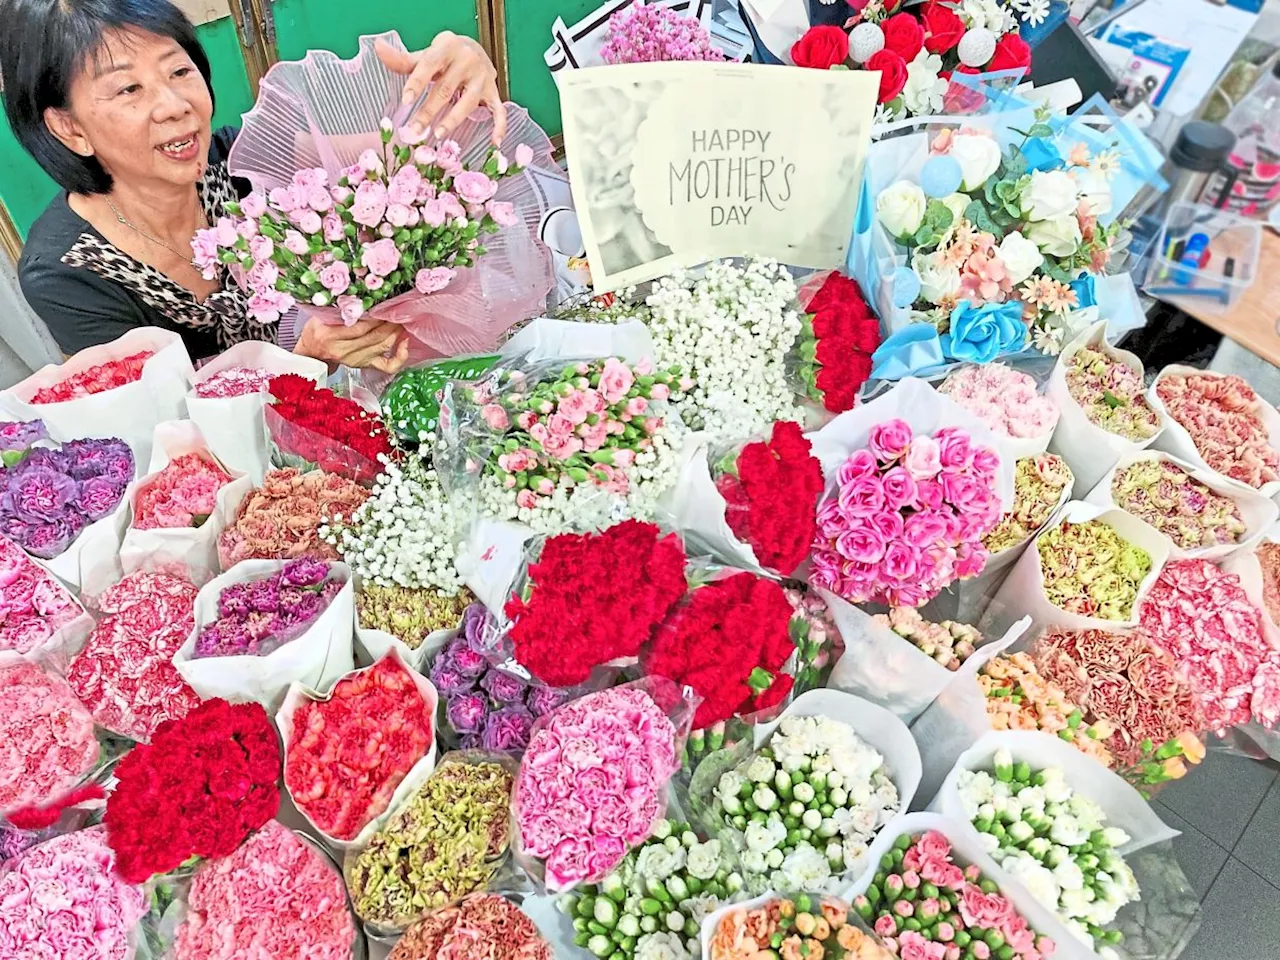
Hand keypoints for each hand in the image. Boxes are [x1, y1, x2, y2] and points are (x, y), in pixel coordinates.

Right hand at [295, 316, 409, 374]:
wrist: (312, 353)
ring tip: (402, 319)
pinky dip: (400, 356)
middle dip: (389, 322)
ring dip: (395, 332)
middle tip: (399, 310)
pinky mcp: (365, 365)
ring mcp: (356, 360)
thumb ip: (338, 308)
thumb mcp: (320, 316)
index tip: (385, 305)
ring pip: (382, 346)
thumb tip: (360, 295)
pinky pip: (387, 366)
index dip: (376, 317)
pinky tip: (404, 343)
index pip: (359, 327)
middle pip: (374, 336)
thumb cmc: (317, 331)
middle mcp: (343, 350)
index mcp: (330, 336)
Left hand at [376, 34, 506, 145]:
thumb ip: (404, 60)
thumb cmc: (445, 56)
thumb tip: (379, 49)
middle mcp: (467, 61)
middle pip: (445, 90)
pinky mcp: (493, 92)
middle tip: (415, 130)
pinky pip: (499, 111)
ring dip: (453, 120)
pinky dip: (499, 126)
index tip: (406, 101)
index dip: (416, 84)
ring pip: (467, 103)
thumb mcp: (426, 55)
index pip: (428, 67)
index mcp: (446, 48)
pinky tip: (494, 142)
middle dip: (428, 111)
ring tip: (438, 134)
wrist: (474, 49)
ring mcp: (482, 78)